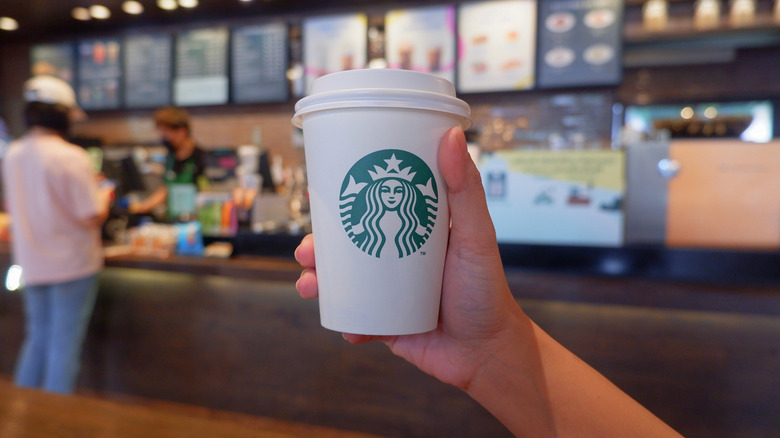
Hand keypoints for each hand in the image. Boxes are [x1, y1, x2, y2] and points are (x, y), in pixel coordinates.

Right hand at [295, 127, 524, 389]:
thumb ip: (465, 190)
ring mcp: (390, 290)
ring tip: (309, 284)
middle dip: (320, 245)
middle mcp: (400, 256)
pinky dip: (343, 320)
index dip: (346, 197)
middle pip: (349, 242)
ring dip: (320, 281)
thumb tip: (450, 137)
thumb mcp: (476, 236)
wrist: (487, 354)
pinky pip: (355, 317)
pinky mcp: (385, 321)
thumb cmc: (487, 291)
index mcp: (418, 228)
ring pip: (344, 280)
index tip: (322, 189)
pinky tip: (344, 325)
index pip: (377, 203)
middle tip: (307, 249)